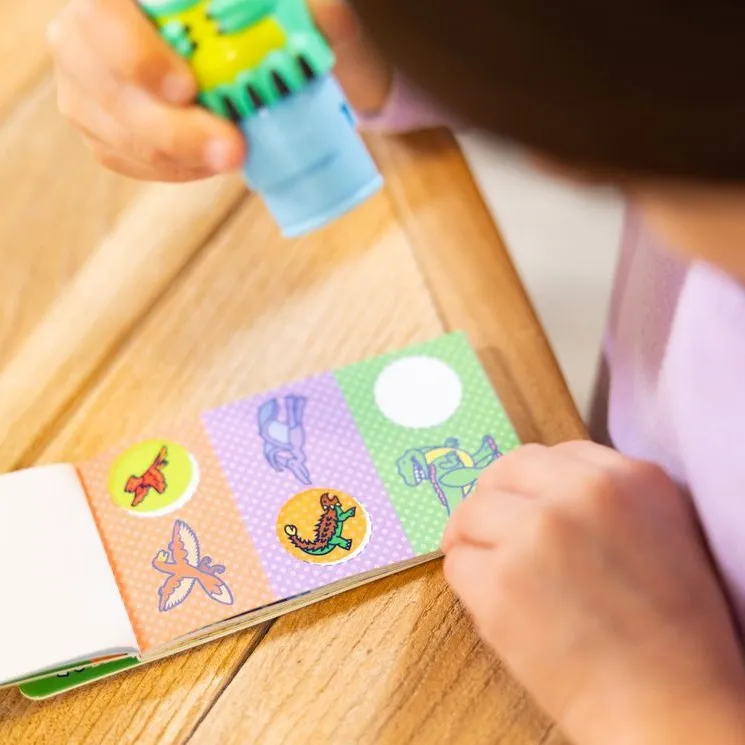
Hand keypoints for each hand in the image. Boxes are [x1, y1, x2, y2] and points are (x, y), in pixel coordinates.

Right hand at [47, 0, 391, 181]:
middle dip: (167, 128)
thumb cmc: (258, 18)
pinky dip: (170, 167)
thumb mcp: (285, 9)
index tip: (187, 88)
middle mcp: (85, 25)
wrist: (240, 49)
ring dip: (174, 156)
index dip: (134, 53)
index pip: (102, 14)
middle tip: (232, 151)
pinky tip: (208, 162)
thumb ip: (312, 9)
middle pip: (98, 79)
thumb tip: (332, 19)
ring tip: (232, 158)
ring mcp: (82, 77)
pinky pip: (122, 156)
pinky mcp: (97, 121)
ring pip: (110, 128)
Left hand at [442, 442, 744, 744]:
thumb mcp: (659, 532)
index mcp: (628, 477)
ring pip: (470, 514)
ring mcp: (537, 534)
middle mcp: (581, 494)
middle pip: (501, 473)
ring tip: (494, 575)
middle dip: (490, 501)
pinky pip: (457, 563)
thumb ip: (605, 496)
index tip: (520, 504)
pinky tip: (496, 606)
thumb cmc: (670, 631)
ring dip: (472, 542)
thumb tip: (537, 487)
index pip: (550, 454)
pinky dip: (468, 582)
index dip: (528, 484)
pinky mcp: (501, 583)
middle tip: (488, 531)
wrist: (670, 706)